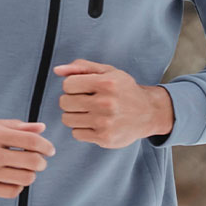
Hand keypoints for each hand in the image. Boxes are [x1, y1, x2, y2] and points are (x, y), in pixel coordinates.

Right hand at [0, 118, 54, 197]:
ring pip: (25, 178)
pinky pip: (12, 191)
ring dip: (31, 174)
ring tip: (25, 170)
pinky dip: (18, 186)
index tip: (49, 150)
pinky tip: (13, 179)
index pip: (31, 142)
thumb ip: (14, 126)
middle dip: (41, 162)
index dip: (46, 146)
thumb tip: (41, 128)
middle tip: (38, 161)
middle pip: (32, 162)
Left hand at [53, 59, 173, 147]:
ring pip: (67, 119)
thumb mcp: (108, 72)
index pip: (67, 85)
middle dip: (71, 100)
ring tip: (89, 112)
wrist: (148, 113)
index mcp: (106, 83)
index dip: (72, 86)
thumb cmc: (124, 90)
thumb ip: (81, 67)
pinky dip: (82, 129)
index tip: (83, 88)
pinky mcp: (105, 138)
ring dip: (74, 115)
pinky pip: (76, 134)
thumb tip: (57, 70)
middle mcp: (106, 103)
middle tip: (85, 101)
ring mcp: (105, 123)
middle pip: (64, 102)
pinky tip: (94, 123)